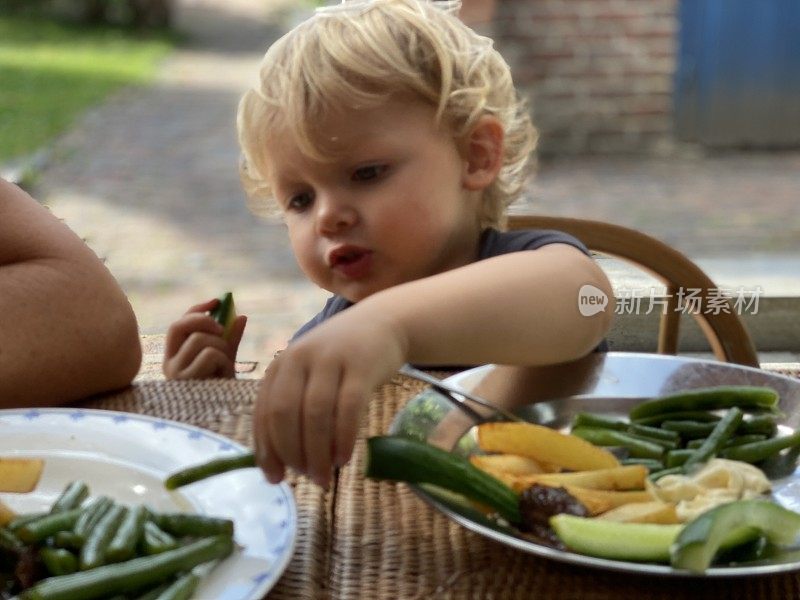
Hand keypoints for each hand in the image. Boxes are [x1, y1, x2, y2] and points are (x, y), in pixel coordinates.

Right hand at [163, 298, 246, 378]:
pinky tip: (225, 377)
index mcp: (174, 357)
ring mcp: (174, 373)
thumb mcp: (226, 359)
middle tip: (222, 329)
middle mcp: (169, 364)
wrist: (225, 416)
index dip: (197, 310)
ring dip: (220, 347)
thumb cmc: (222, 386)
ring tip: (226, 366)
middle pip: (178, 326)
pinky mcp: (185, 380)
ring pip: (198, 339)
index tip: (217, 301)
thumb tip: (241, 317)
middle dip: (204, 320)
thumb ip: (230, 339)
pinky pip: (209, 354)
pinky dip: (224, 361)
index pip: (178, 326)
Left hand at [253, 305, 406, 487]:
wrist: (382, 323)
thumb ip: (293, 407)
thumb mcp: (309, 375)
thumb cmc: (341, 358)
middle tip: (307, 478)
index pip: (264, 413)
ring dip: (317, 453)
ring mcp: (331, 360)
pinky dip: (343, 438)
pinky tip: (344, 458)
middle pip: (285, 414)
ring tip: (326, 476)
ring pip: (315, 415)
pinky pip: (348, 408)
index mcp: (280, 365)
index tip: (275, 479)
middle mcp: (300, 358)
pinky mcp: (361, 366)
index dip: (267, 450)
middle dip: (292, 454)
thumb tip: (280, 462)